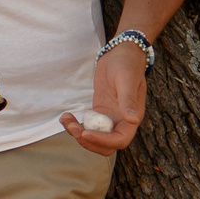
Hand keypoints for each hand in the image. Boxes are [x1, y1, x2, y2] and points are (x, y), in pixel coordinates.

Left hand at [63, 40, 146, 154]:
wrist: (121, 52)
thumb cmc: (127, 63)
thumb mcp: (126, 79)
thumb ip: (128, 100)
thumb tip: (133, 120)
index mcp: (131, 117)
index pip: (119, 140)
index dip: (103, 141)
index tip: (86, 132)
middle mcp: (121, 121)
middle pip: (106, 145)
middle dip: (88, 141)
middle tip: (73, 127)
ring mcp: (109, 117)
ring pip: (94, 137)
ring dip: (78, 134)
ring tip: (66, 119)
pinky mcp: (98, 111)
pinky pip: (87, 126)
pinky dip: (75, 125)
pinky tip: (66, 116)